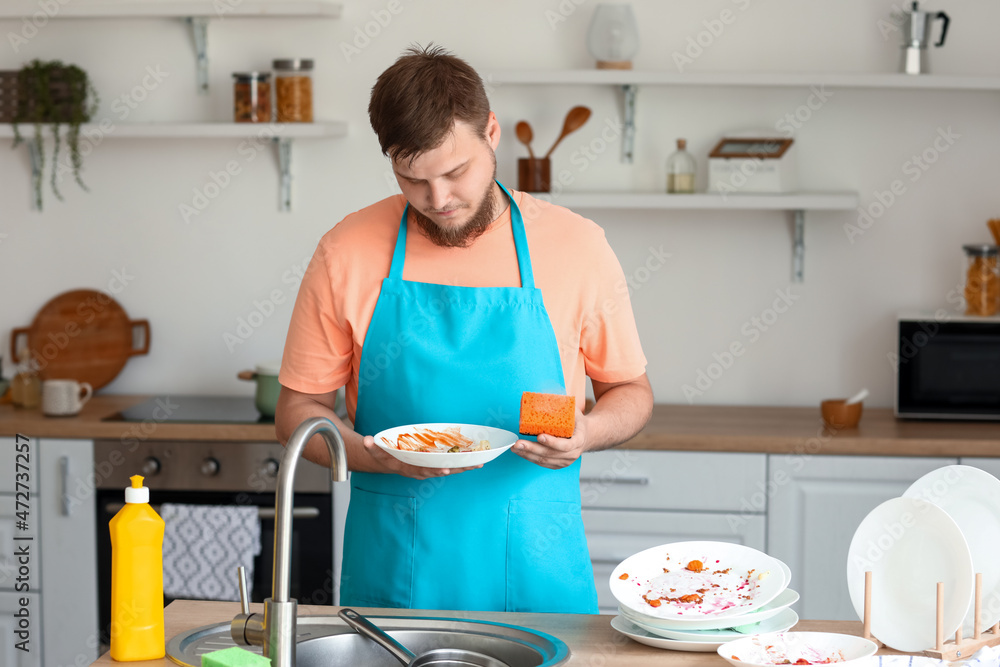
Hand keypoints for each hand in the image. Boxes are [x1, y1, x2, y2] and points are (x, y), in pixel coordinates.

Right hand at [361, 435, 482, 479]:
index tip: (445, 470)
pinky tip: (475, 460)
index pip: (424, 471)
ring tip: (480, 463)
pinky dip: (462, 463)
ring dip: (464, 467)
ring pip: (449, 469)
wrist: (389, 462)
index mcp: (410, 469)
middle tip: (472, 465)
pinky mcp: (434, 465)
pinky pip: (450, 465)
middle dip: (457, 469)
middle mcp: (422, 471)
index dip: (435, 471)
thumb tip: (365, 440)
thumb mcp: (376, 452)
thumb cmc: (384, 456)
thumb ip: (371, 446)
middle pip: (442, 471)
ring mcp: (429, 468)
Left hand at [513, 409, 587, 469]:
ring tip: (515, 447)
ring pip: (544, 460)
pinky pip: (542, 463)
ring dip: (527, 454)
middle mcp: (573, 454)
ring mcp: (565, 461)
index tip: (540, 436)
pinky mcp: (557, 464)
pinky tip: (520, 452)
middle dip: (532, 449)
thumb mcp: (574, 412)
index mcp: (579, 440)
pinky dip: (530, 457)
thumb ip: (562, 406)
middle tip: (518, 443)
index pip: (566, 445)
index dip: (552, 442)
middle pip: (550, 454)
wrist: (586, 435)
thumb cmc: (577, 422)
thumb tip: (542, 397)